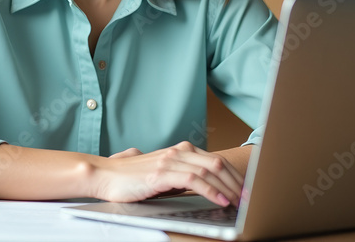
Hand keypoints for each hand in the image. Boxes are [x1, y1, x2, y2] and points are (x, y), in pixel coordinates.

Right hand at [92, 141, 243, 206]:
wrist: (105, 176)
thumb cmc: (132, 179)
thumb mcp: (163, 175)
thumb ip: (182, 176)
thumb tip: (205, 187)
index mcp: (181, 151)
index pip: (216, 161)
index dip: (235, 176)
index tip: (246, 191)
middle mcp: (178, 152)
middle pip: (218, 164)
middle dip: (237, 183)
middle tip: (249, 199)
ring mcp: (170, 161)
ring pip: (210, 171)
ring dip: (228, 189)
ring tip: (239, 203)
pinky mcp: (162, 173)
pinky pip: (194, 180)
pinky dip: (211, 191)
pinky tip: (220, 201)